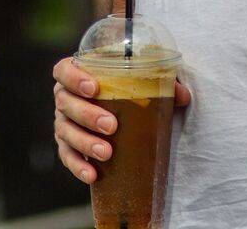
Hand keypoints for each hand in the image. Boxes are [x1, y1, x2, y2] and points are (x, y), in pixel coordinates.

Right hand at [51, 55, 190, 184]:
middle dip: (87, 115)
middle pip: (66, 103)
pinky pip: (67, 157)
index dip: (74, 78)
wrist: (115, 109)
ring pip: (65, 131)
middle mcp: (65, 97)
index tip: (94, 88)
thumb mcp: (140, 80)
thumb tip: (182, 96)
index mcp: (76, 74)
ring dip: (84, 142)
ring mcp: (63, 122)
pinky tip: (93, 175)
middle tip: (111, 125)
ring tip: (106, 152)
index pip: (64, 70)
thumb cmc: (125, 88)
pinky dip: (78, 166)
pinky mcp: (67, 145)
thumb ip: (161, 82)